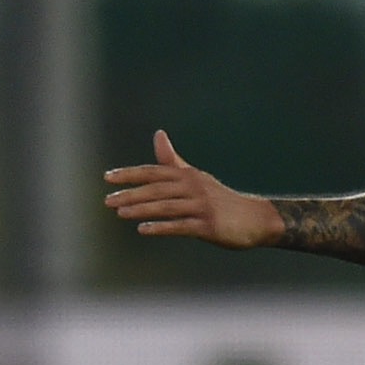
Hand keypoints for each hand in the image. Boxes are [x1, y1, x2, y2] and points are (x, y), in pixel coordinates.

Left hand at [102, 130, 282, 248]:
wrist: (256, 219)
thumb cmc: (221, 199)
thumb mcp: (196, 177)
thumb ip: (173, 161)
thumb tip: (158, 134)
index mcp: (188, 176)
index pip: (153, 172)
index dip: (130, 174)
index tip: (108, 178)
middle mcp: (193, 188)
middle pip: (157, 189)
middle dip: (131, 194)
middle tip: (108, 201)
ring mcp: (202, 207)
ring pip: (166, 206)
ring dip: (142, 209)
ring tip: (120, 213)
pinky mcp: (209, 225)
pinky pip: (181, 225)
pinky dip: (161, 227)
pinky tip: (144, 230)